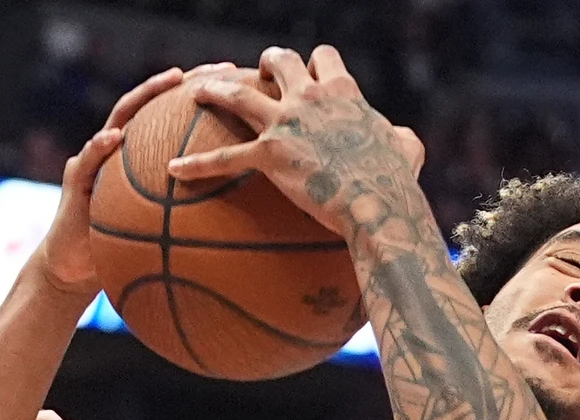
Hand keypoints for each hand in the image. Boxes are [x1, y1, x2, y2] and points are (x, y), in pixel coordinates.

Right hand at [31, 63, 234, 297]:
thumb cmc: (122, 248)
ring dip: (144, 95)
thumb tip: (242, 225)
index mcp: (139, 156)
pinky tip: (114, 138)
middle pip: (151, 104)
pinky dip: (99, 145)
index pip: (170, 117)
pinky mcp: (75, 178)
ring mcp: (95, 158)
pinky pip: (87, 159)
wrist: (75, 268)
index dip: (201, 96)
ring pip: (120, 116)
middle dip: (181, 82)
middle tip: (216, 70)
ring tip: (170, 80)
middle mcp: (118, 147)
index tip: (236, 80)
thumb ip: (190, 217)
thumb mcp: (163, 230)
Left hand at [166, 46, 426, 239]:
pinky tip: (172, 170)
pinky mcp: (268, 154)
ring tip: (198, 91)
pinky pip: (222, 158)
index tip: (310, 72)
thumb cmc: (395, 179)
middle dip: (266, 62)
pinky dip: (196, 165)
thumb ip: (398, 135)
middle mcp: (310, 97)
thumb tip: (401, 139)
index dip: (315, 63)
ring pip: (239, 95)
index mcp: (343, 90)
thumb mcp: (407, 147)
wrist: (376, 202)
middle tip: (253, 70)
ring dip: (216, 91)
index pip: (323, 57)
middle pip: (280, 62)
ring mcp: (285, 123)